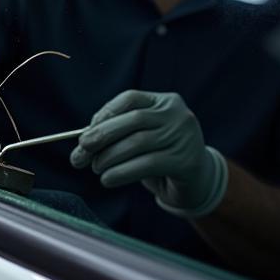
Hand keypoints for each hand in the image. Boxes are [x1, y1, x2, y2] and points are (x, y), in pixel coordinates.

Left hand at [70, 90, 227, 216]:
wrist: (199, 181)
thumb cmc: (161, 154)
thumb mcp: (142, 137)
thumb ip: (118, 134)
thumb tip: (82, 142)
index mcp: (165, 101)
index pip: (130, 99)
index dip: (105, 114)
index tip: (84, 133)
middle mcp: (177, 115)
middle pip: (133, 120)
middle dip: (101, 136)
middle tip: (81, 152)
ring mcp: (185, 137)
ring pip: (137, 143)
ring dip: (109, 157)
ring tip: (96, 168)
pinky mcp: (186, 161)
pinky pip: (146, 164)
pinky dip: (122, 172)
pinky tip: (107, 179)